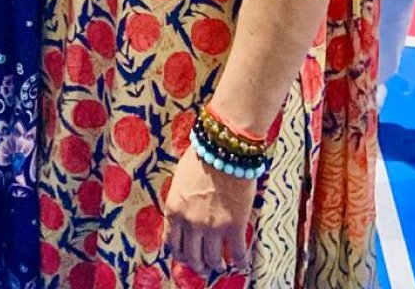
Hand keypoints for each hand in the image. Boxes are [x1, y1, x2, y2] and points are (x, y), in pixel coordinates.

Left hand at [164, 147, 254, 278]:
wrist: (223, 148)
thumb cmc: (201, 156)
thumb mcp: (180, 179)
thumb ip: (180, 201)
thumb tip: (182, 213)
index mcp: (174, 210)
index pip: (172, 243)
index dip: (179, 253)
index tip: (185, 256)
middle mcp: (191, 223)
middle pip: (191, 256)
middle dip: (197, 264)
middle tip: (203, 266)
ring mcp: (213, 227)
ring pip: (213, 259)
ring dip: (217, 265)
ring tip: (221, 265)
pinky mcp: (235, 226)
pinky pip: (237, 253)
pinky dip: (240, 262)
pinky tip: (241, 263)